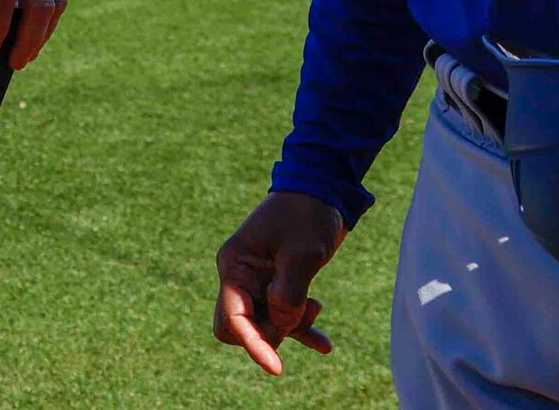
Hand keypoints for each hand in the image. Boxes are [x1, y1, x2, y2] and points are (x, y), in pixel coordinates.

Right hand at [213, 192, 345, 374]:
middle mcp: (241, 276)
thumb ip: (289, 293)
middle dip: (269, 334)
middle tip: (299, 319)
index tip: (276, 366)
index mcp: (235, 264)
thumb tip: (281, 326)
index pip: (233, 317)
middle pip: (242, 326)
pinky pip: (285, 317)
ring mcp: (259, 281)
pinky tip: (325, 344)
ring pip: (266, 324)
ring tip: (317, 308)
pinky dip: (303, 329)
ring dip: (292, 327)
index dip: (252, 344)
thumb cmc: (307, 214)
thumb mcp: (302, 253)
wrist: (324, 190)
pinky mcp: (280, 284)